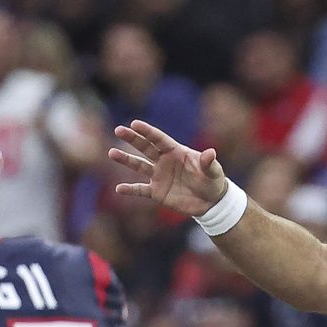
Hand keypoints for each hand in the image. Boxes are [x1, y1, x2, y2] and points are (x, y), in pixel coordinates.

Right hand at [110, 120, 227, 217]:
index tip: (134, 123)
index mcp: (176, 152)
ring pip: (139, 166)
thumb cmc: (213, 182)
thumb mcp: (214, 172)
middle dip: (132, 139)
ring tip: (112, 153)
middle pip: (145, 148)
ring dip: (126, 159)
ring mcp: (159, 176)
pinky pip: (141, 190)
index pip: (159, 139)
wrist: (211, 202)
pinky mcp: (157, 192)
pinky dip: (130, 190)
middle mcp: (164, 161)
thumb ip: (209, 163)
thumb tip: (210, 153)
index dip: (147, 132)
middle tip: (118, 130)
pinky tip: (119, 189)